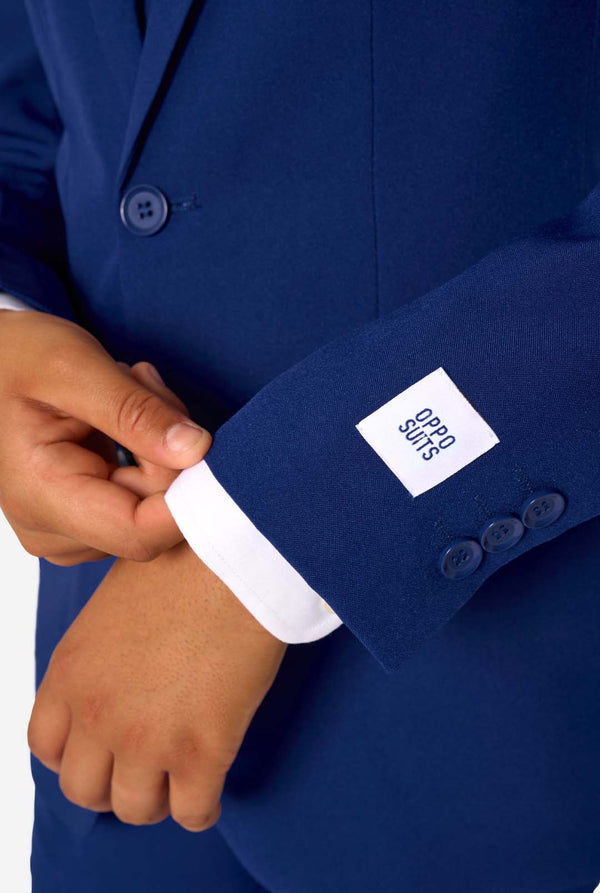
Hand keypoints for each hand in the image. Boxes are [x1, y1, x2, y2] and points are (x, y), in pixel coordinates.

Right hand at [0, 310, 210, 563]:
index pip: (140, 532)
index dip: (187, 496)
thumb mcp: (72, 366)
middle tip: (144, 384)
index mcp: (42, 498)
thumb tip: (197, 451)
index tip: (200, 441)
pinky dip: (147, 454)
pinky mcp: (84, 518)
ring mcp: (70, 530)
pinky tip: (121, 417)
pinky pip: (142, 498)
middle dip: (168, 448)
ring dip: (158, 446)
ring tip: (123, 392)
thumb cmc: (13, 357)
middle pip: (154, 515)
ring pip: (154, 505)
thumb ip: (136, 412)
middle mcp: (54, 531)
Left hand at [27, 542, 286, 829]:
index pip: (45, 746)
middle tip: (143, 770)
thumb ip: (102, 651)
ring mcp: (146, 738)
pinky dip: (202, 808)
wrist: (236, 559)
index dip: (75, 755)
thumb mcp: (114, 602)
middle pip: (84, 789)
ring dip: (157, 799)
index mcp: (70, 672)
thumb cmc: (184, 564)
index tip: (102, 750)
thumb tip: (119, 669)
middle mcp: (97, 712)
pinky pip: (192, 813)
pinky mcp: (200, 751)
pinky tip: (212, 785)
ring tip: (179, 781)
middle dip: (113, 785)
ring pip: (135, 809)